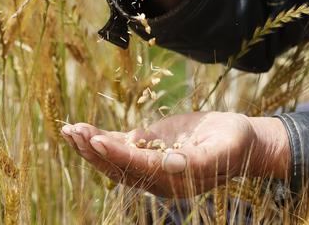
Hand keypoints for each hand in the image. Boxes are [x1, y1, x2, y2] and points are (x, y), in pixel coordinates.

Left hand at [61, 112, 289, 196]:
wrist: (240, 141)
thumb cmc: (235, 143)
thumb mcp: (223, 149)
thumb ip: (199, 160)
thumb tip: (171, 163)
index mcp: (174, 179)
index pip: (139, 166)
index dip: (117, 153)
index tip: (97, 139)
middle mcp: (157, 176)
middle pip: (118, 166)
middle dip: (94, 150)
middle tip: (73, 132)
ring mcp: (150, 162)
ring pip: (113, 158)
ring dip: (90, 145)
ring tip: (68, 130)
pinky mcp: (148, 148)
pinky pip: (119, 146)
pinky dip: (99, 137)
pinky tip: (81, 130)